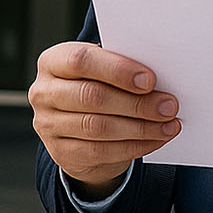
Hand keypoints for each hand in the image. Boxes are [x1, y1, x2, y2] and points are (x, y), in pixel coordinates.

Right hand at [29, 41, 181, 197]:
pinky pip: (101, 151)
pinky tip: (156, 139)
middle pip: (92, 96)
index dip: (117, 70)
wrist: (77, 127)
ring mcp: (47, 124)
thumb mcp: (101, 71)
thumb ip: (119, 69)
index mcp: (52, 61)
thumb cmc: (96, 86)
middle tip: (168, 105)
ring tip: (168, 124)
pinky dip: (134, 146)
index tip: (150, 79)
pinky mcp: (59, 152)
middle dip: (136, 103)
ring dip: (140, 127)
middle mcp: (43, 92)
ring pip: (98, 127)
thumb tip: (158, 79)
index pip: (81, 60)